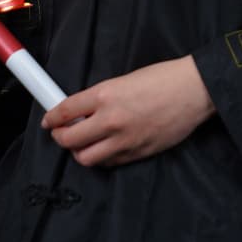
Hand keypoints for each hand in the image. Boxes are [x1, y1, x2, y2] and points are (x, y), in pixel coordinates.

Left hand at [41, 56, 215, 166]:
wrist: (193, 90)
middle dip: (60, 137)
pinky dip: (102, 157)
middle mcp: (110, 120)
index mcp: (105, 95)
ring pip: (86, 158)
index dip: (51, 117)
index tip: (48, 120)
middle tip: (60, 133)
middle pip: (69, 140)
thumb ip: (102, 97)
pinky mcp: (138, 153)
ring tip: (82, 143)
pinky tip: (104, 148)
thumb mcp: (125, 79)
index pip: (65, 111)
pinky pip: (110, 163)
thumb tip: (83, 109)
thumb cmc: (162, 78)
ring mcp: (124, 140)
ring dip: (79, 152)